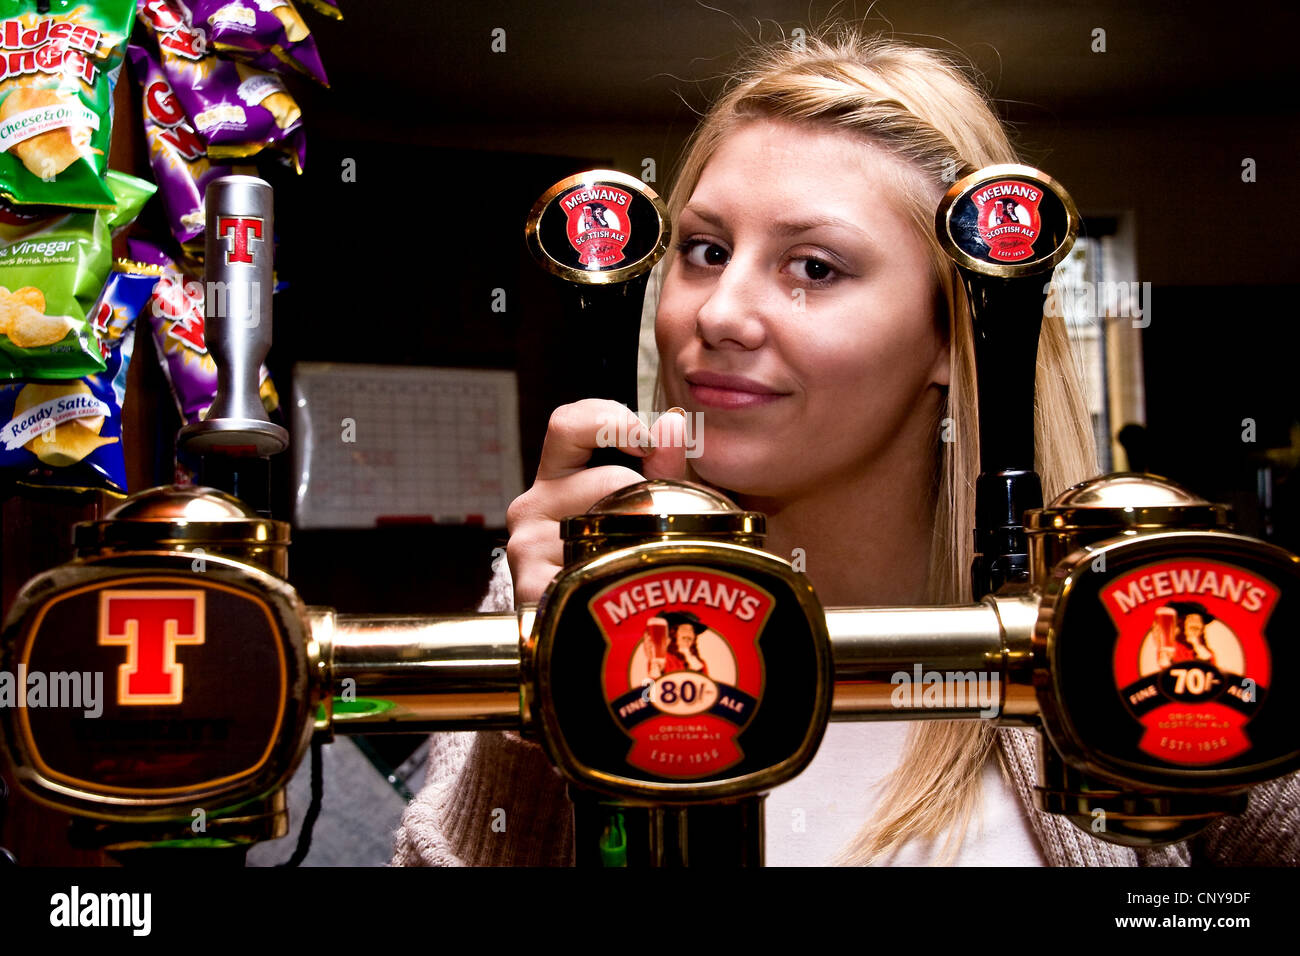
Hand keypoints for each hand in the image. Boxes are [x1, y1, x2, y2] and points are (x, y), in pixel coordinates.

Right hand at [505, 400, 688, 604]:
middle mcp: (532, 507)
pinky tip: (621, 588)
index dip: (607, 418)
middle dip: (650, 499)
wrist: (599, 635)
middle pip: (608, 478)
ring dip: (641, 540)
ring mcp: (526, 547)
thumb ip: (663, 465)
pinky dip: (615, 576)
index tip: (645, 441)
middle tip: (666, 527)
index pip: (567, 424)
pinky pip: (586, 569)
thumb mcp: (649, 506)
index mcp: (556, 479)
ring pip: (604, 520)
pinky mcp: (529, 586)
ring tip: (647, 562)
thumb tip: (672, 422)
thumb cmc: (622, 560)